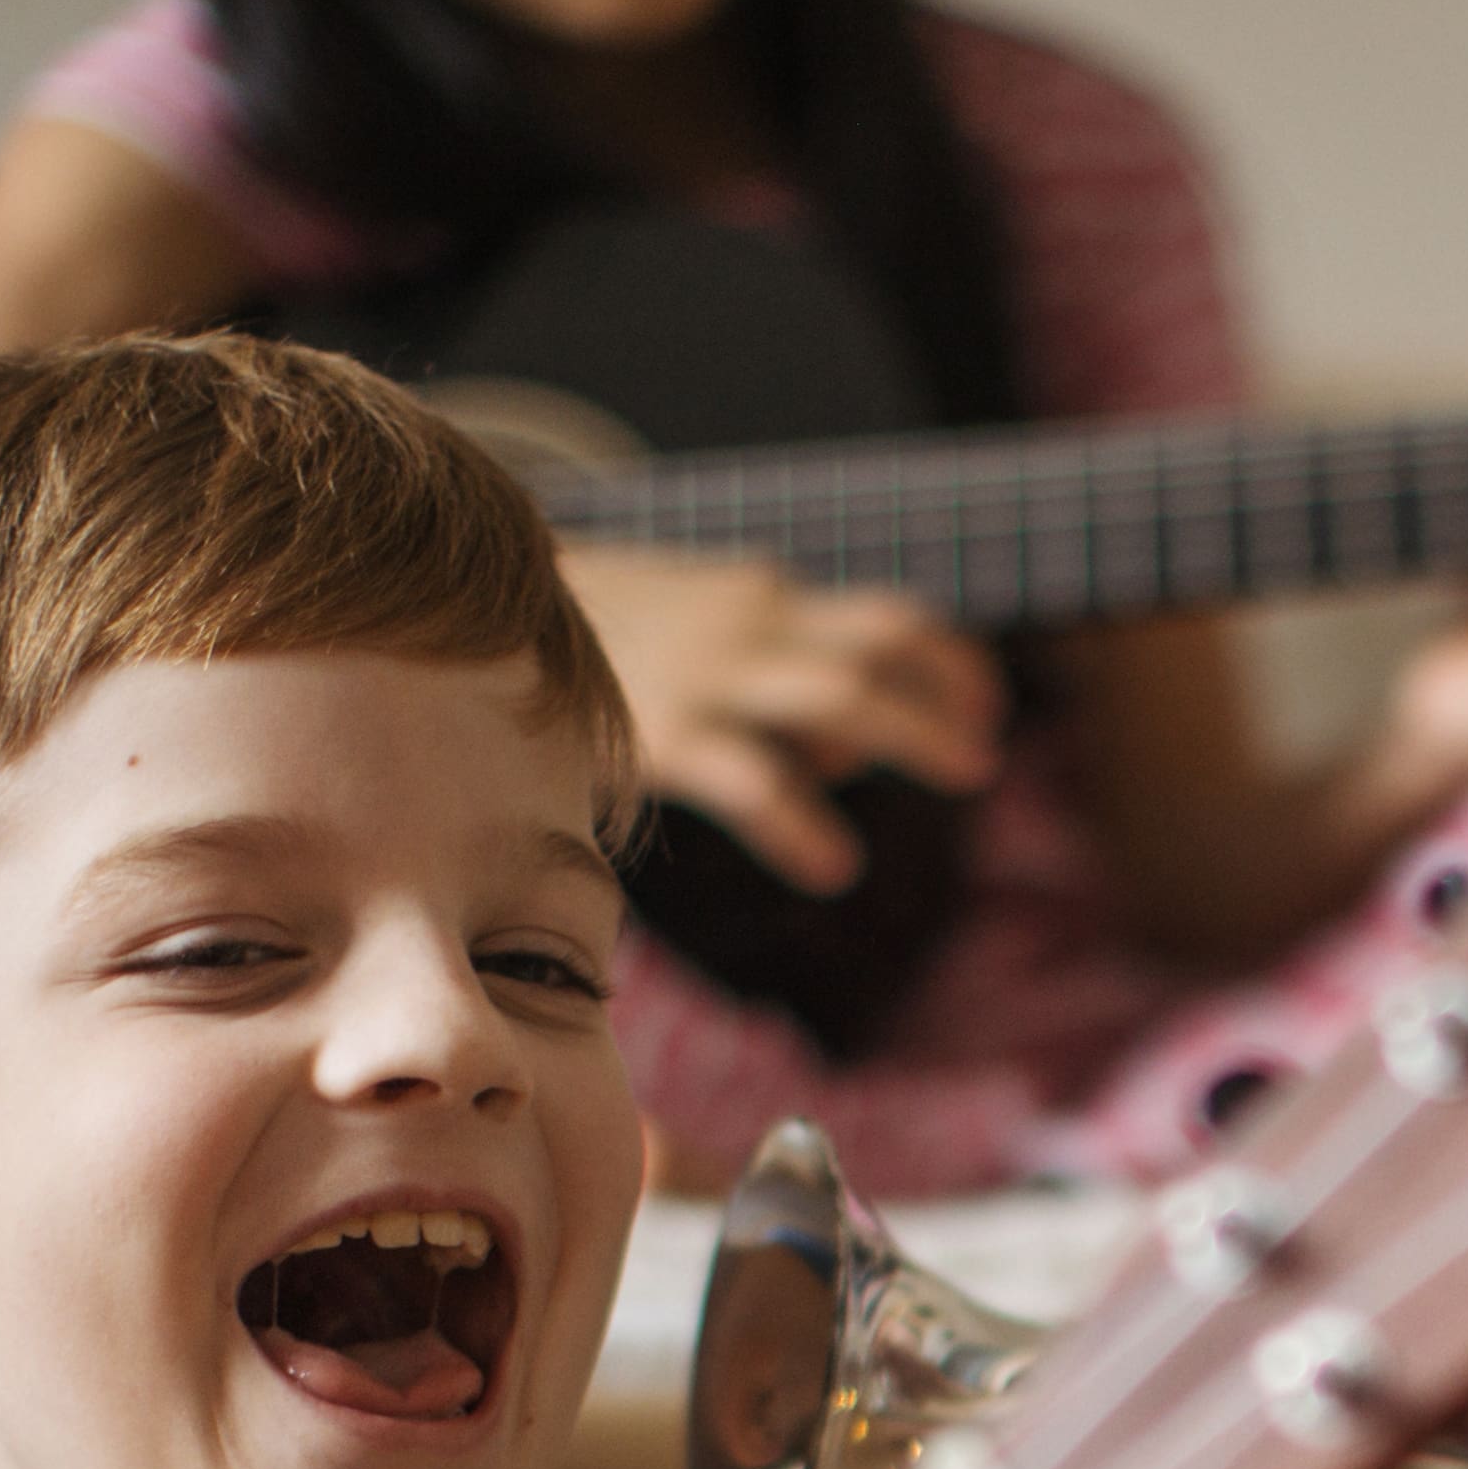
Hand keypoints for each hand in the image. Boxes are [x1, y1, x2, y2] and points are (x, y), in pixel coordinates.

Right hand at [561, 544, 1003, 892]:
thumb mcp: (701, 632)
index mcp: (763, 602)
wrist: (479, 607)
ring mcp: (710, 675)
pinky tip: (833, 867)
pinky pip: (755, 780)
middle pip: (879, 650)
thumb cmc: (609, 641)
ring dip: (914, 733)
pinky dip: (803, 823)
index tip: (988, 706)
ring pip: (840, 697)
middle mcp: (750, 627)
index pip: (887, 618)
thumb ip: (780, 679)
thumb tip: (854, 756)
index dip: (950, 662)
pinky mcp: (666, 733)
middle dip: (943, 700)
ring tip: (969, 776)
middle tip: (983, 760)